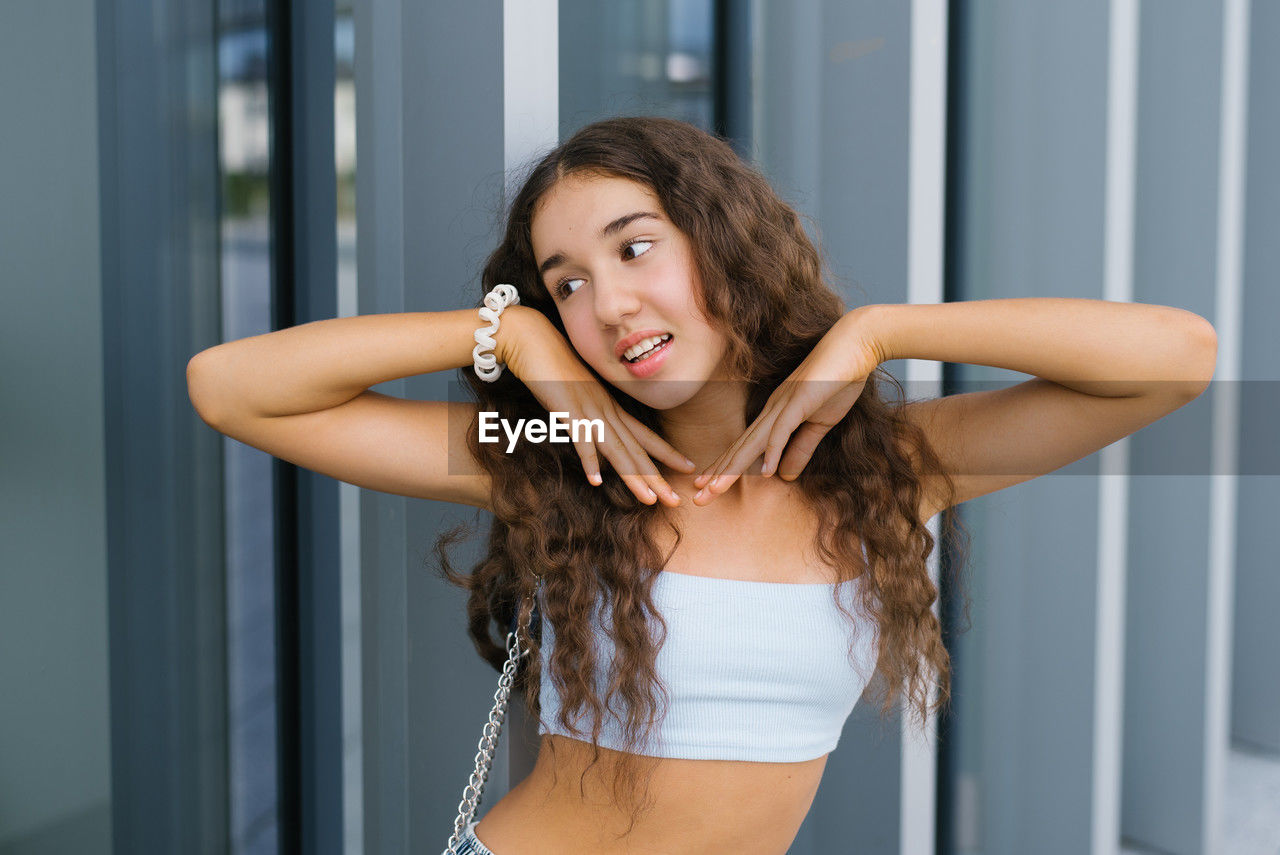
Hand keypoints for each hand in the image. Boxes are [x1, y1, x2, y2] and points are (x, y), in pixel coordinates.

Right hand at [502, 307, 694, 505]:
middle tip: (675, 501)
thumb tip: (596, 433)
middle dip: (656, 477)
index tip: (689, 467)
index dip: (666, 453)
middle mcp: (605, 411)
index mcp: (609, 408)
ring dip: (633, 476)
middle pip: (635, 449)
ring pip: (616, 449)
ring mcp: (588, 410)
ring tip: (649, 500)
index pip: (644, 435)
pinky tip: (596, 481)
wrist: (534, 341)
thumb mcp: (577, 396)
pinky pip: (581, 438)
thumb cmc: (552, 368)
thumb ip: (589, 415)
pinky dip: (590, 460)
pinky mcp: (568, 410)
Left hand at [691, 309, 884, 504]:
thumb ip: (801, 449)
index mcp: (775, 415)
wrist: (856, 346)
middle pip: (741, 448)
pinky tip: (765, 472)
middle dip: (718, 474)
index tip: (706, 488)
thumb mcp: (820, 424)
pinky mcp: (801, 401)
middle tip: (698, 498)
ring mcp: (784, 404)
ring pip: (753, 442)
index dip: (725, 468)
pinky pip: (783, 429)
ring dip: (733, 467)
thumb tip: (783, 476)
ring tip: (714, 490)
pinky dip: (773, 450)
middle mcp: (772, 410)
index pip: (745, 448)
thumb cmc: (839, 381)